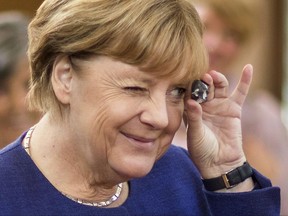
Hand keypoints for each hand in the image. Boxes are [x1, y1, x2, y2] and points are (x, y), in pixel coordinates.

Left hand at [185, 64, 252, 178]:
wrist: (219, 162)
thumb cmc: (202, 150)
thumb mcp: (195, 134)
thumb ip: (194, 118)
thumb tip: (190, 101)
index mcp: (191, 109)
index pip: (190, 93)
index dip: (190, 87)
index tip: (189, 81)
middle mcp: (204, 105)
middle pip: (204, 87)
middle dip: (203, 82)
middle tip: (203, 78)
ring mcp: (219, 105)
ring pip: (219, 87)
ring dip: (217, 79)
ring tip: (214, 76)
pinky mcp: (233, 108)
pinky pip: (240, 93)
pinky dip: (245, 80)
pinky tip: (248, 68)